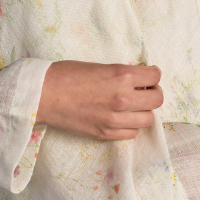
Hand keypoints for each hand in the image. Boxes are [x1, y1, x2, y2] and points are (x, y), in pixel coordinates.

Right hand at [36, 61, 163, 139]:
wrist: (42, 95)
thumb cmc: (66, 75)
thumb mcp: (99, 66)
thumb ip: (121, 73)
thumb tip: (140, 77)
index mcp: (121, 75)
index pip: (155, 76)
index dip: (152, 75)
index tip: (147, 75)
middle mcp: (122, 98)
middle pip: (157, 100)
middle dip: (152, 93)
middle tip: (143, 90)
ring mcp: (114, 119)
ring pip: (148, 119)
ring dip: (143, 111)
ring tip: (132, 106)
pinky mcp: (105, 133)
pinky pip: (131, 133)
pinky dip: (130, 126)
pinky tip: (120, 118)